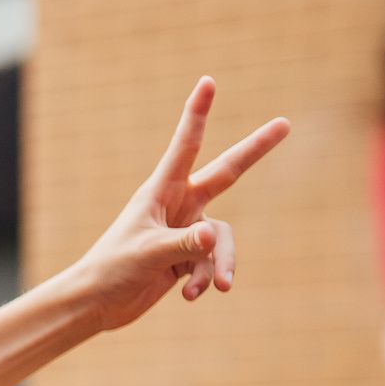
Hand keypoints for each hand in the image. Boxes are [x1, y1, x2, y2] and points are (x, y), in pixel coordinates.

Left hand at [64, 77, 289, 332]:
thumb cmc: (113, 269)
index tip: (208, 82)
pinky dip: (204, 279)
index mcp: (161, 191)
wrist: (98, 303)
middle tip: (286, 123)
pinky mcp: (188, 256)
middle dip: (255, 149)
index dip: (197, 114)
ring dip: (219, 264)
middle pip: (226, 172)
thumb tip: (212, 238)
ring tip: (217, 287)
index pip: (186, 146)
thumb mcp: (148, 254)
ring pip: (221, 240)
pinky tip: (189, 295)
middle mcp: (179, 205)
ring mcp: (186, 230)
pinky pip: (211, 264)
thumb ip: (182, 245)